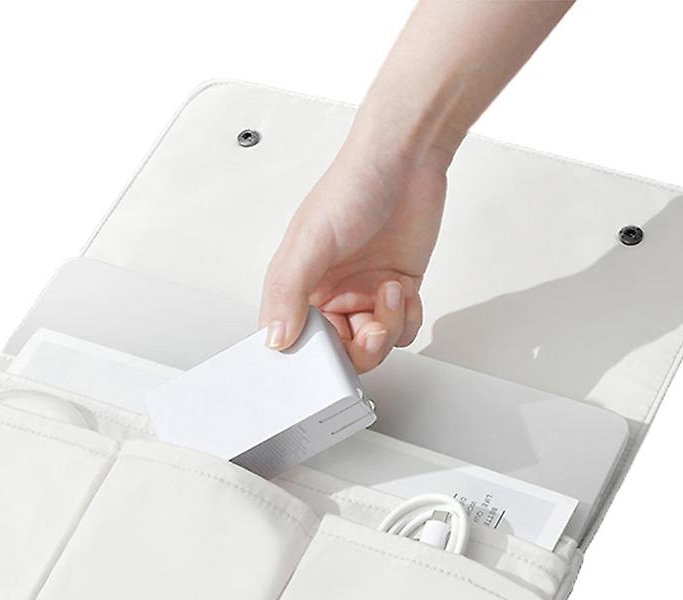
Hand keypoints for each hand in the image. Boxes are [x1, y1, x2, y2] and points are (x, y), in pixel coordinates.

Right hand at [260, 144, 448, 371]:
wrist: (408, 159)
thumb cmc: (353, 184)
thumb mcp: (311, 240)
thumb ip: (288, 293)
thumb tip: (275, 337)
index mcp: (297, 286)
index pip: (295, 343)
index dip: (313, 358)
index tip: (329, 356)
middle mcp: (329, 295)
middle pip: (339, 354)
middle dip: (360, 349)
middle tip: (369, 329)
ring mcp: (363, 295)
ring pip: (373, 346)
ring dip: (387, 328)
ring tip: (389, 293)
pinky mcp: (395, 293)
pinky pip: (401, 330)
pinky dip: (407, 319)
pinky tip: (402, 290)